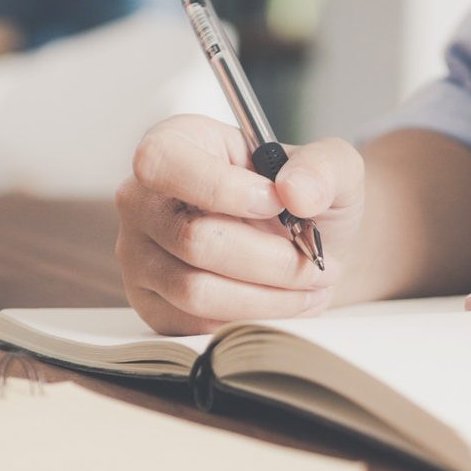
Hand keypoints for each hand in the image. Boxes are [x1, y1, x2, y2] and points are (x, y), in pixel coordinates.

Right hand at [116, 114, 364, 333]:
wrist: (303, 246)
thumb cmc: (303, 200)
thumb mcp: (330, 167)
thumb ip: (323, 166)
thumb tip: (294, 192)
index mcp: (174, 145)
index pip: (163, 164)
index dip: (221, 189)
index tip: (276, 203)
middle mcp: (142, 201)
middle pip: (193, 240)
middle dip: (269, 259)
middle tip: (314, 261)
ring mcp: (140, 256)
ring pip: (196, 291)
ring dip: (266, 297)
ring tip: (307, 285)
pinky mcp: (154, 306)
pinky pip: (197, 325)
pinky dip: (252, 320)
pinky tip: (283, 303)